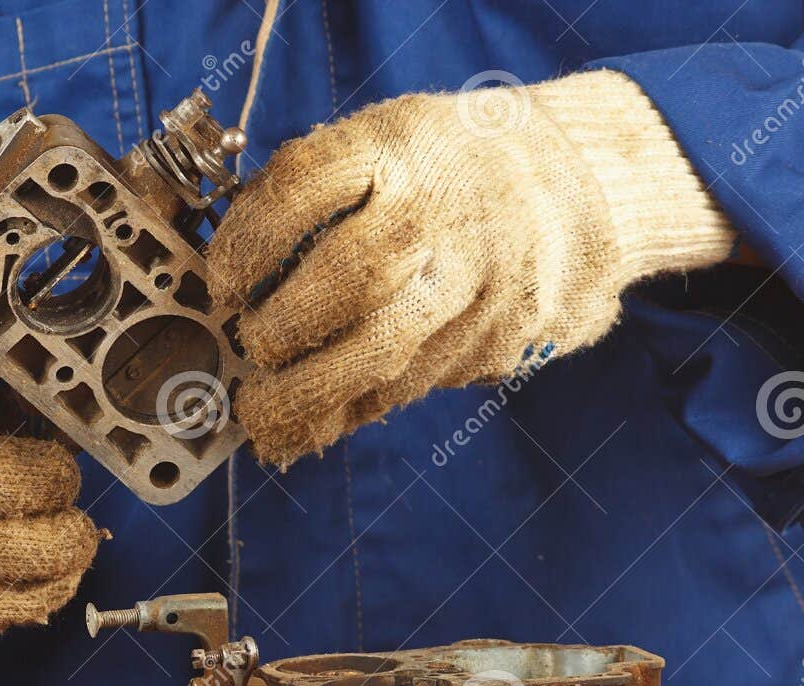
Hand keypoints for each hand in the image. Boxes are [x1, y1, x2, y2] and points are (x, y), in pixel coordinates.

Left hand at [208, 70, 735, 467]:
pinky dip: (351, 411)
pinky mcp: (496, 334)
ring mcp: (476, 279)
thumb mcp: (383, 143)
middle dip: (283, 327)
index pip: (309, 185)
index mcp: (398, 147)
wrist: (581, 183)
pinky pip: (411, 385)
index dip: (251, 241)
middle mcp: (440, 212)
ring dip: (308, 395)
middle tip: (248, 349)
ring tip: (261, 419)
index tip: (222, 283)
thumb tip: (230, 283)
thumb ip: (309, 196)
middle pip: (352, 276)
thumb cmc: (443, 168)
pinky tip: (312, 423)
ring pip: (385, 349)